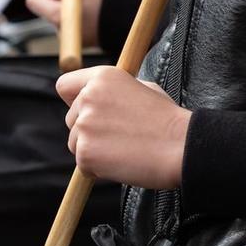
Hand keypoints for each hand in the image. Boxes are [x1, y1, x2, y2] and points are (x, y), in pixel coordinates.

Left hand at [25, 0, 108, 44]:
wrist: (137, 17)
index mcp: (60, 19)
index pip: (34, 0)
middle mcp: (64, 32)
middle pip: (50, 5)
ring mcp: (75, 38)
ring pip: (65, 10)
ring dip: (76, 1)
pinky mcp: (86, 38)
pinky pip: (77, 18)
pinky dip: (84, 9)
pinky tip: (101, 8)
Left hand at [56, 66, 190, 188]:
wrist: (181, 146)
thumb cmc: (167, 119)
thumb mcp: (143, 88)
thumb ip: (115, 91)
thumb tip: (99, 98)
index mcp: (102, 77)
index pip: (65, 85)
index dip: (73, 100)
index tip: (85, 110)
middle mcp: (88, 97)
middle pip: (70, 119)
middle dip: (88, 131)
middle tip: (118, 137)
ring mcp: (84, 125)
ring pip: (75, 143)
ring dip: (93, 150)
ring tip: (123, 150)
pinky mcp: (85, 152)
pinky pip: (83, 165)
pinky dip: (98, 169)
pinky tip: (122, 162)